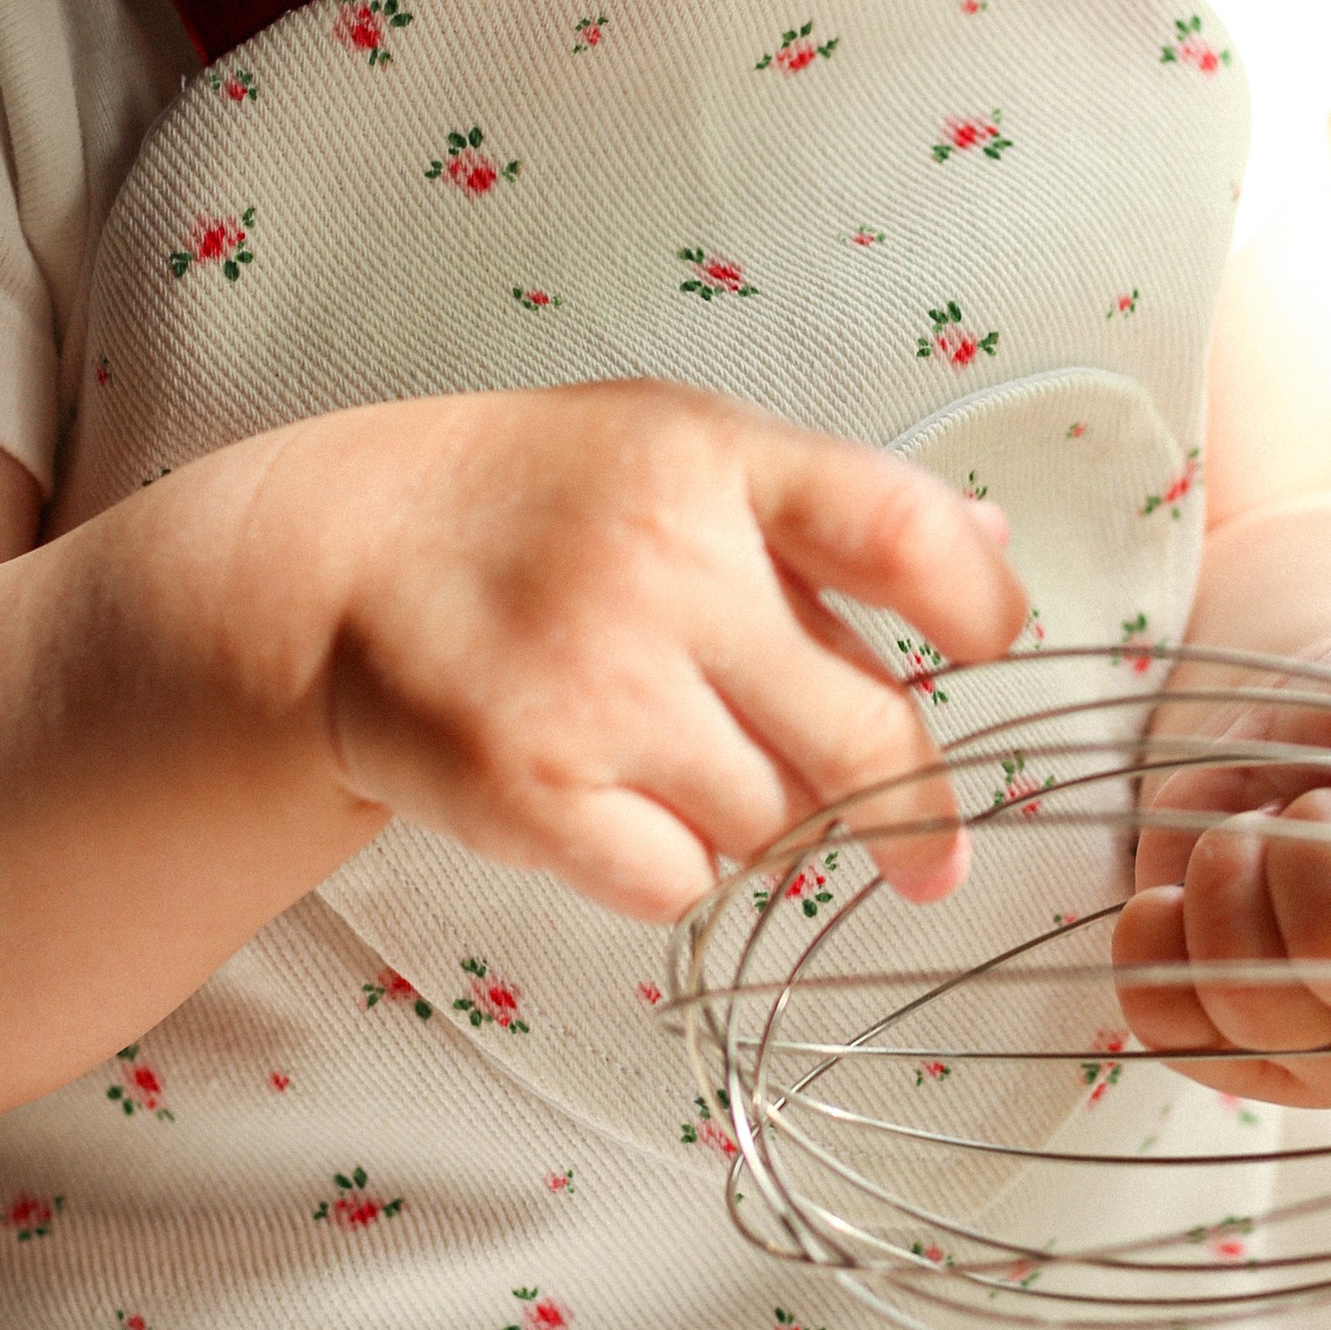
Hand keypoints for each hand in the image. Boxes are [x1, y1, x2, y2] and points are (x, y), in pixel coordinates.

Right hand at [275, 379, 1021, 919]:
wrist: (337, 563)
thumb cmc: (541, 505)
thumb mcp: (683, 447)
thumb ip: (832, 504)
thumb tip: (994, 553)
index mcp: (716, 461)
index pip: (901, 530)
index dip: (978, 606)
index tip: (991, 651)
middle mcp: (663, 566)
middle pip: (865, 733)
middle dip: (910, 812)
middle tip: (927, 854)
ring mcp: (592, 683)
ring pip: (777, 824)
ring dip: (770, 827)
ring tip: (707, 780)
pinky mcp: (526, 788)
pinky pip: (677, 882)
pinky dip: (674, 870)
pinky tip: (630, 814)